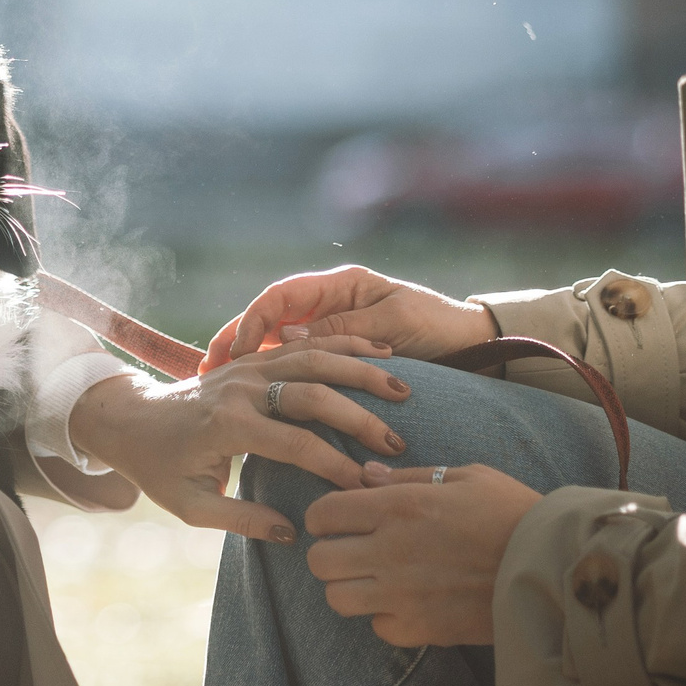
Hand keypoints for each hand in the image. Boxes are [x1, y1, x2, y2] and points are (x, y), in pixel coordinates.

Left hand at [69, 335, 411, 542]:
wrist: (130, 418)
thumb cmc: (160, 467)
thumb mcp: (191, 506)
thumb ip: (241, 519)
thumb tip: (293, 534)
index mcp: (227, 425)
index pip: (294, 443)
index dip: (334, 465)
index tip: (366, 487)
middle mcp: (241, 388)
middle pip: (311, 393)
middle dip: (358, 417)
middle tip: (397, 443)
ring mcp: (248, 367)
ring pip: (312, 358)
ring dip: (359, 369)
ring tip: (402, 388)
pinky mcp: (253, 358)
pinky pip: (303, 345)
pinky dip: (341, 345)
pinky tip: (377, 352)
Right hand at [204, 265, 495, 369]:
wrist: (474, 344)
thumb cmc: (440, 326)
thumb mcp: (393, 322)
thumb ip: (344, 330)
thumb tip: (289, 338)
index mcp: (339, 285)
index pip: (280, 295)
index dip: (253, 320)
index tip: (239, 351)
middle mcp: (328, 304)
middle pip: (269, 319)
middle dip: (238, 340)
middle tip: (210, 368)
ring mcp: (329, 330)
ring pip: (278, 344)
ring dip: (249, 361)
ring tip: (220, 384)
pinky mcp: (335, 358)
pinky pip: (296, 367)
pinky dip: (272, 380)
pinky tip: (252, 401)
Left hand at [301, 464, 542, 645]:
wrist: (554, 568)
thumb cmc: (515, 513)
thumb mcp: (468, 476)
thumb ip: (409, 476)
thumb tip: (367, 474)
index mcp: (398, 507)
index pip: (323, 513)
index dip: (324, 516)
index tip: (338, 520)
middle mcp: (389, 551)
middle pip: (319, 561)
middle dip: (329, 553)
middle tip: (352, 551)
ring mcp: (401, 595)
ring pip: (336, 598)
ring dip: (349, 588)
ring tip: (374, 580)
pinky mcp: (420, 629)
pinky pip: (377, 627)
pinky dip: (385, 617)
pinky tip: (407, 603)